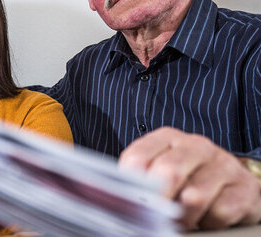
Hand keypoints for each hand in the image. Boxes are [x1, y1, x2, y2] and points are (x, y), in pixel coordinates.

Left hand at [119, 127, 260, 229]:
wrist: (232, 186)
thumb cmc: (186, 180)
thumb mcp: (158, 173)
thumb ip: (139, 180)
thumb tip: (116, 198)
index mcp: (167, 138)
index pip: (137, 158)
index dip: (130, 185)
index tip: (130, 202)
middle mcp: (196, 146)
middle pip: (167, 172)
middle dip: (157, 201)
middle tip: (155, 217)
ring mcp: (223, 164)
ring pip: (194, 197)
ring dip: (184, 216)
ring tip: (180, 220)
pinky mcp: (246, 188)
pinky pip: (221, 212)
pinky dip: (209, 222)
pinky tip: (206, 218)